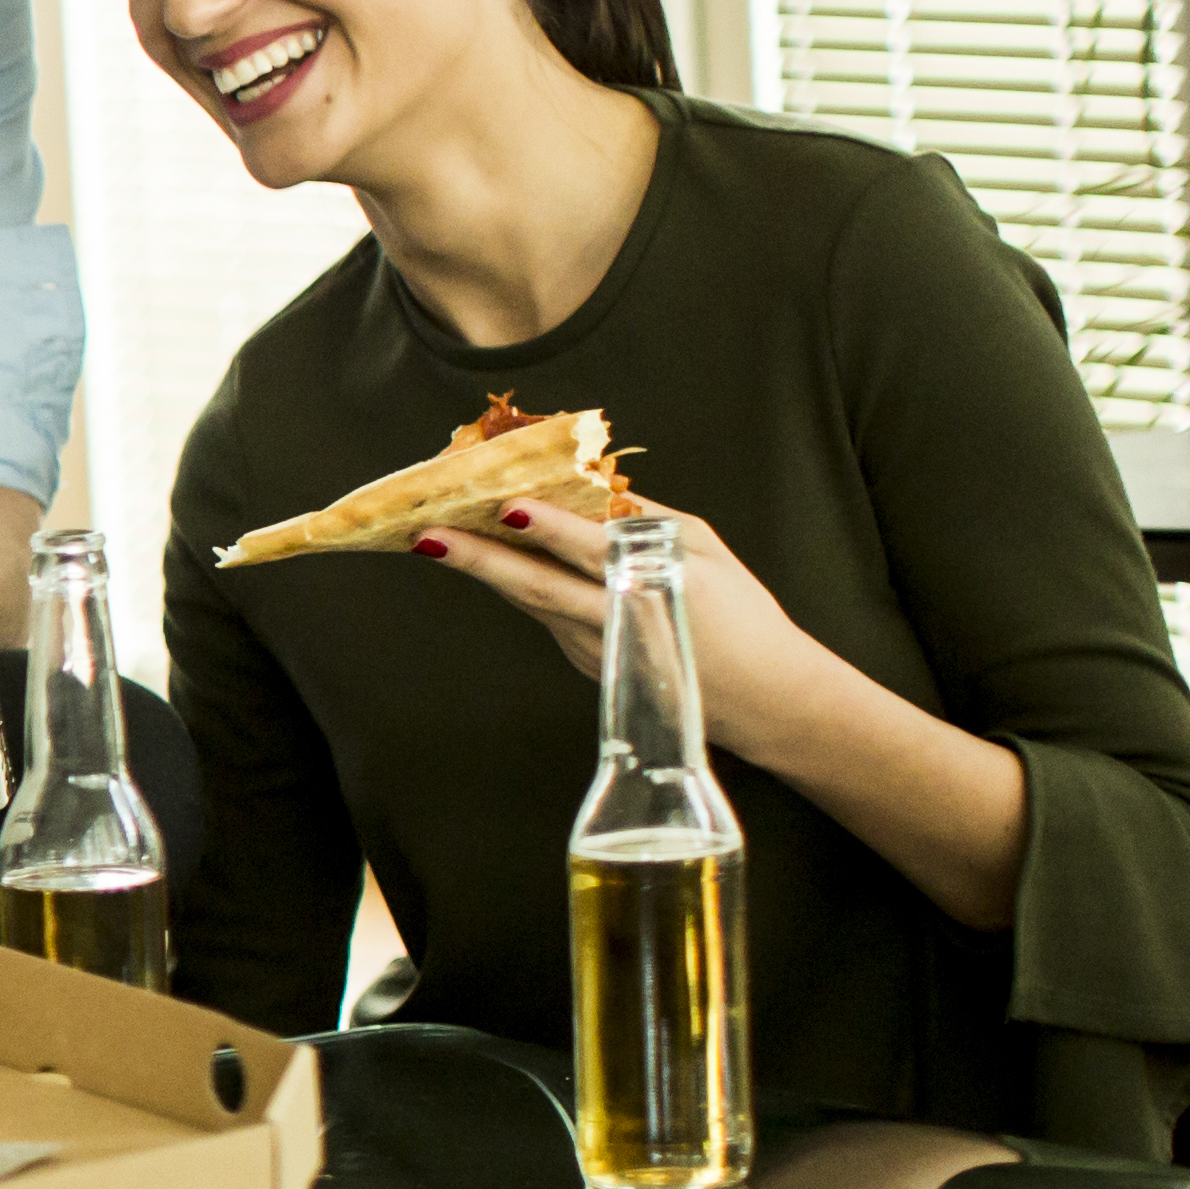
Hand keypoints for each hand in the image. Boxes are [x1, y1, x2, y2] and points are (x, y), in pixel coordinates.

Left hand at [407, 499, 843, 753]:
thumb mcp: (708, 552)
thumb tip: (598, 489)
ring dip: (484, 570)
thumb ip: (651, 521)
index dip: (548, 529)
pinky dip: (516, 586)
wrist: (762, 699)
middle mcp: (613, 624)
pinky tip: (490, 559)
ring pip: (531, 602)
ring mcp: (593, 650)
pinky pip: (544, 615)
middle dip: (478, 559)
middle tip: (428, 534)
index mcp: (654, 587)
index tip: (508, 506)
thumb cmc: (742, 618)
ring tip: (438, 538)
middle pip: (537, 587)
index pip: (589, 553)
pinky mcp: (586, 662)